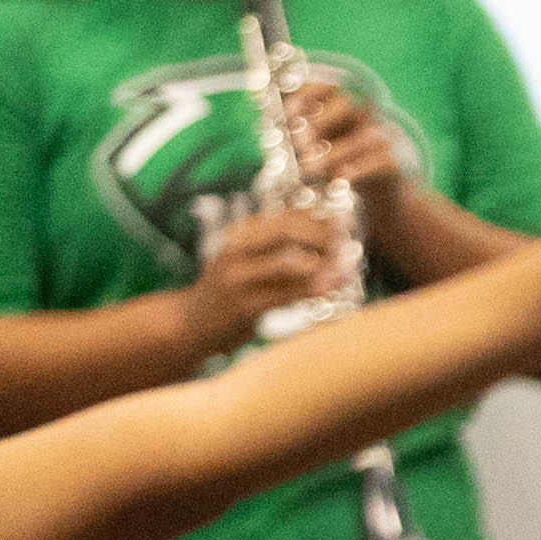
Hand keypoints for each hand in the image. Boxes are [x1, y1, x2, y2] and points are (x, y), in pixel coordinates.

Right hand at [190, 208, 353, 351]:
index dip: (319, 216)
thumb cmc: (232, 292)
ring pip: (289, 261)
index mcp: (241, 234)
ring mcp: (238, 277)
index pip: (284, 215)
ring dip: (324, 265)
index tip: (346, 221)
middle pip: (287, 230)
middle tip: (349, 245)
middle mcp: (237, 249)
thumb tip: (329, 235)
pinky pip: (286, 295)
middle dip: (323, 235)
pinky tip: (331, 291)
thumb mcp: (249, 262)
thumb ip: (281, 248)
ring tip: (347, 269)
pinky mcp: (244, 306)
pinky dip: (313, 291)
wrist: (192, 324)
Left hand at [294, 76, 412, 212]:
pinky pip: (379, 161)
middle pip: (346, 105)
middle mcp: (364, 115)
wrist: (380, 196)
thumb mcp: (315, 147)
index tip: (287, 111)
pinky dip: (358, 169)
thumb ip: (292, 130)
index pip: (326, 87)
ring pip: (361, 137)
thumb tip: (259, 104)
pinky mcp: (396, 160)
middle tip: (298, 142)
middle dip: (319, 121)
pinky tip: (339, 179)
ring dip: (334, 152)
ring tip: (309, 168)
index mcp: (341, 106)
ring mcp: (383, 137)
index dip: (306, 94)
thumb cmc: (339, 165)